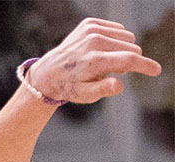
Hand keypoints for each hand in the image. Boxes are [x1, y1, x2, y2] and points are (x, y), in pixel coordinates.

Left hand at [28, 18, 161, 104]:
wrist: (48, 72)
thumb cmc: (70, 87)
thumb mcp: (85, 95)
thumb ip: (103, 90)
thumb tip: (119, 85)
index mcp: (94, 60)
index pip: (129, 60)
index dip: (146, 65)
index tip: (156, 70)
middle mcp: (93, 41)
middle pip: (132, 49)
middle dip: (129, 61)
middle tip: (110, 71)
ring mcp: (90, 30)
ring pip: (127, 38)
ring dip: (122, 50)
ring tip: (104, 61)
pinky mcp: (89, 24)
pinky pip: (118, 29)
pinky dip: (114, 40)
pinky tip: (100, 50)